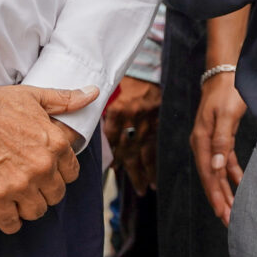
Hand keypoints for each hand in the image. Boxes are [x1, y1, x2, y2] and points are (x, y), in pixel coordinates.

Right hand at [0, 74, 93, 233]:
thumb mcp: (34, 97)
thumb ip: (65, 99)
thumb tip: (93, 93)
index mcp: (55, 143)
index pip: (71, 173)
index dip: (59, 175)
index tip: (47, 175)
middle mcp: (43, 166)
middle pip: (55, 195)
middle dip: (44, 193)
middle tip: (30, 190)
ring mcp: (20, 184)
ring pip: (36, 211)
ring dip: (27, 209)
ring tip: (16, 203)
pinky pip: (10, 222)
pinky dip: (7, 221)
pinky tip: (2, 214)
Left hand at [104, 78, 160, 195]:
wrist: (148, 66)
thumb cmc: (126, 81)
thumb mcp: (110, 94)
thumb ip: (105, 115)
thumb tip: (97, 138)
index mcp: (117, 111)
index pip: (111, 141)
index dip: (112, 157)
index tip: (113, 170)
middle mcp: (132, 118)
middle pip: (128, 151)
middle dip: (130, 171)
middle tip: (133, 190)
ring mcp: (148, 120)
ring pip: (144, 153)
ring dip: (143, 173)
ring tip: (144, 189)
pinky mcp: (159, 120)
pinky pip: (156, 145)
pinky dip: (155, 162)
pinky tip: (156, 174)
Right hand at [191, 67, 249, 226]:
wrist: (226, 71)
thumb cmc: (227, 90)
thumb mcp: (227, 114)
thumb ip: (222, 141)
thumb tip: (216, 168)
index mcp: (202, 140)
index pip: (208, 175)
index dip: (215, 196)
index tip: (222, 214)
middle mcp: (203, 143)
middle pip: (210, 178)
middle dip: (220, 200)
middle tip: (229, 220)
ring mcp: (210, 141)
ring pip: (217, 172)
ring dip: (226, 190)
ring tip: (233, 209)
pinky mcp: (219, 136)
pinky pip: (224, 161)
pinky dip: (231, 174)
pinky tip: (239, 184)